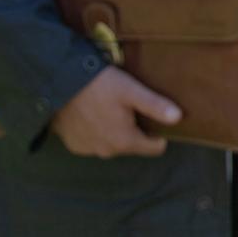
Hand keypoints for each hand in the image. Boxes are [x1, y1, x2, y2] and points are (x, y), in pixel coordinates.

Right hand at [49, 66, 181, 157]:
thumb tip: (178, 118)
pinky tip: (93, 112)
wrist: (58, 84)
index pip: (155, 148)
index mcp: (125, 142)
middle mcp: (107, 152)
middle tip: (130, 106)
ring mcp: (89, 150)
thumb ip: (155, 106)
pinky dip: (96, 130)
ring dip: (115, 130)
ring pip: (113, 143)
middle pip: (133, 144)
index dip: (159, 132)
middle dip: (135, 128)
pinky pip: (94, 141)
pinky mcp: (74, 145)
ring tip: (110, 107)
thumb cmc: (98, 85)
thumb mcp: (131, 90)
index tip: (154, 115)